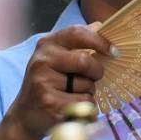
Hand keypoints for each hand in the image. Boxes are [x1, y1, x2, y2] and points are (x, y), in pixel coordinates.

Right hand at [3, 22, 116, 139]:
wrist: (26, 114)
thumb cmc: (47, 82)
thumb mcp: (56, 57)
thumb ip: (77, 42)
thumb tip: (101, 25)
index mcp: (47, 45)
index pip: (77, 33)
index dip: (100, 41)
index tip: (114, 52)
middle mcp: (42, 61)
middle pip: (85, 61)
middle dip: (96, 72)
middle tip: (94, 78)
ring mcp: (44, 83)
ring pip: (87, 86)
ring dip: (89, 92)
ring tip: (73, 94)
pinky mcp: (51, 104)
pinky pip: (84, 103)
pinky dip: (85, 107)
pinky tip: (72, 106)